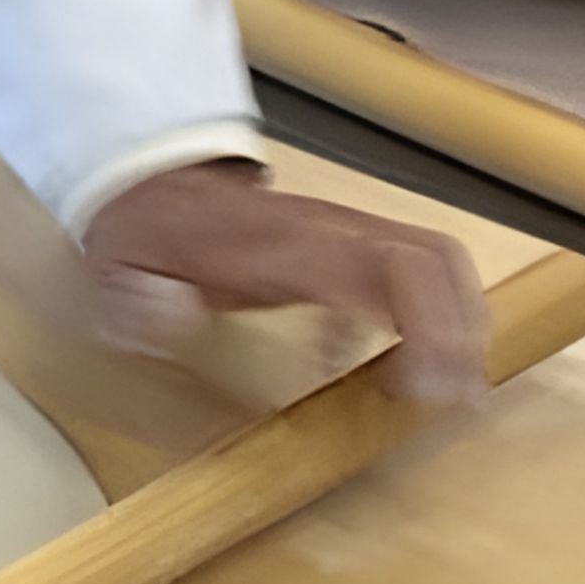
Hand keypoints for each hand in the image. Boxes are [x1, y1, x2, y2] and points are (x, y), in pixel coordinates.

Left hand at [80, 160, 490, 407]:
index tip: (425, 389)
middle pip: (436, 260)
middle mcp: (334, 233)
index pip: (389, 267)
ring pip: (439, 260)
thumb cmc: (145, 237)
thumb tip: (172, 314)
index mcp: (288, 245)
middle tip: (454, 399)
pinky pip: (417, 273)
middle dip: (462, 330)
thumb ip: (139, 299)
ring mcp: (348, 235)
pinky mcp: (351, 248)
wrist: (149, 184)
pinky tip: (413, 374)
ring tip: (452, 390)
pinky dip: (436, 319)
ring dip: (462, 323)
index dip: (428, 326)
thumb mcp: (122, 270)